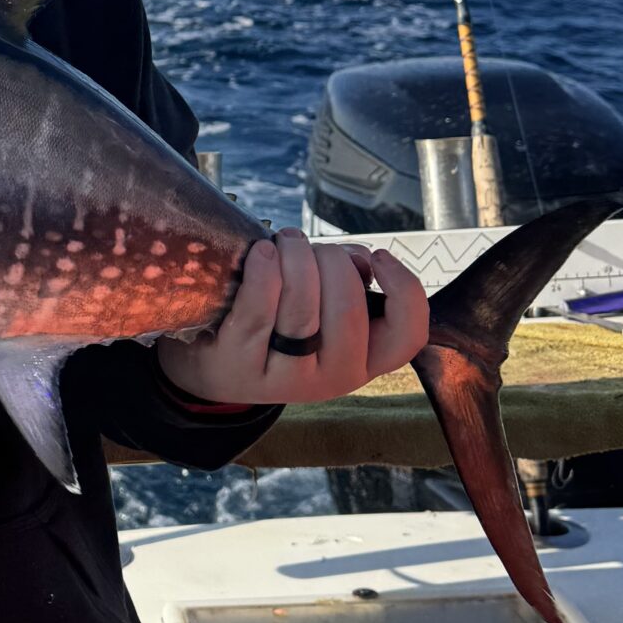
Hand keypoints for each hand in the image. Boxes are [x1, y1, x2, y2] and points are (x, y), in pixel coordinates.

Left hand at [156, 230, 427, 407]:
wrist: (215, 365)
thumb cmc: (281, 323)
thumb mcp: (326, 311)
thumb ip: (351, 283)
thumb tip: (360, 259)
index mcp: (365, 361)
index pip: (407, 335)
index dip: (404, 290)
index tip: (379, 256)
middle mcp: (333, 378)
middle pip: (348, 310)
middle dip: (331, 260)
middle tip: (308, 246)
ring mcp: (286, 379)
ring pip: (303, 308)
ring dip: (295, 258)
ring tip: (283, 243)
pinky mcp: (240, 367)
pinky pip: (258, 312)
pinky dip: (263, 272)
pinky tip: (261, 253)